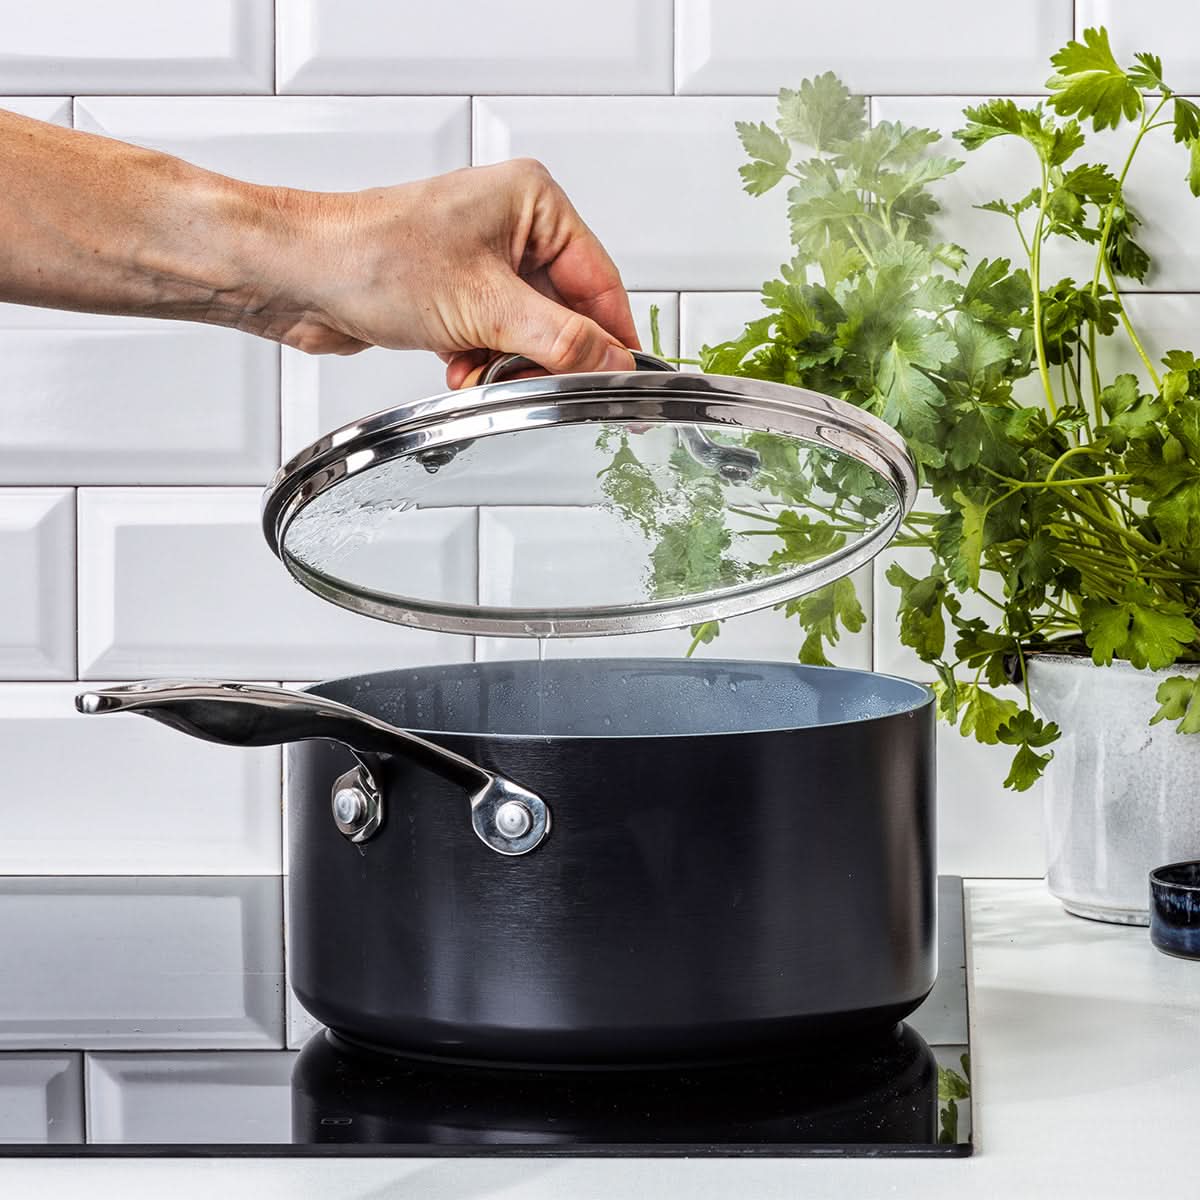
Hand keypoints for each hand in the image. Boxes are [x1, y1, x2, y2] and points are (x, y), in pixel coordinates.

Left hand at [259, 158, 638, 386]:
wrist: (298, 276)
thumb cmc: (370, 257)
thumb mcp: (486, 307)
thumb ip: (561, 341)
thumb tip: (614, 363)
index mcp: (532, 203)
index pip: (599, 281)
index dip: (613, 338)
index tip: (625, 384)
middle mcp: (511, 225)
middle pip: (566, 310)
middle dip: (546, 354)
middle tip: (538, 385)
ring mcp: (482, 259)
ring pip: (529, 331)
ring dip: (509, 362)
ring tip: (480, 367)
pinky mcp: (457, 291)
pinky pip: (495, 338)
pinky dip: (482, 361)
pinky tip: (458, 365)